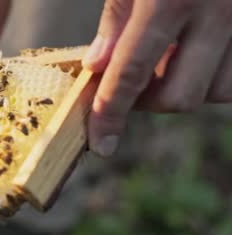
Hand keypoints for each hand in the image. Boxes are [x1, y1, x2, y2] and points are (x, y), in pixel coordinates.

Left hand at [83, 0, 231, 156]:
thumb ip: (117, 17)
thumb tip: (96, 66)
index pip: (132, 73)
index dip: (110, 113)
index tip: (100, 143)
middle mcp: (217, 13)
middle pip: (179, 97)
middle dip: (147, 101)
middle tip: (131, 84)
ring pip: (215, 92)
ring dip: (184, 87)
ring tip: (169, 56)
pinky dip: (212, 77)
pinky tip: (196, 53)